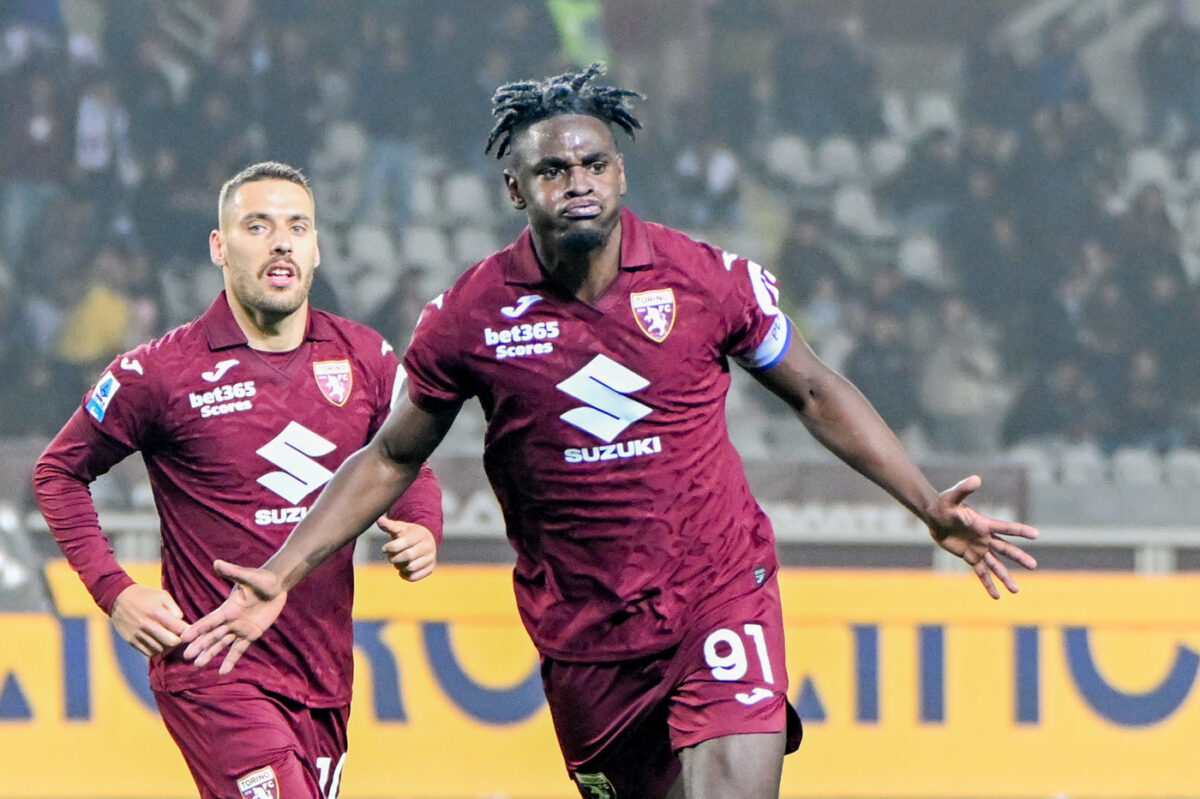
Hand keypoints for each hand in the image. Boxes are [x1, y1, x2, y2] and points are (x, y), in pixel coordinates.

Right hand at [110, 583, 187, 656]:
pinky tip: (158, 642)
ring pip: (160, 649)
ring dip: (167, 646)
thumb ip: (174, 608)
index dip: (187, 631)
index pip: (179, 628)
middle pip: (171, 642)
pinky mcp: (131, 641)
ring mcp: (138, 634)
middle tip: (178, 636)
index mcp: (157, 612)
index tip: (188, 630)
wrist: (118, 599)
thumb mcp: (162, 595)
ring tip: (167, 638)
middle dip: (178, 640)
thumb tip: (181, 621)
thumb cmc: (144, 596)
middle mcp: (147, 625)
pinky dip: (156, 650)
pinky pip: (148, 652)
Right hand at [179, 560, 286, 673]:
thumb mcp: (248, 576)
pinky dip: (231, 660)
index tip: (183, 638)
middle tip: (186, 657)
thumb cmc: (263, 578)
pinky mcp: (251, 634)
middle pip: (212, 635)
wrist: (277, 585)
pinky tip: (223, 671)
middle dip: (200, 645)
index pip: (209, 621)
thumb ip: (233, 572)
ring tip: (198, 665)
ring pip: (222, 644)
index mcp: (228, 608)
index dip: (197, 629)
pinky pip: (239, 649)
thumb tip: (217, 563)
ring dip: (210, 654)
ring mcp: (240, 628)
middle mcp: (230, 620)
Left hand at [377, 517, 436, 581]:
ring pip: (411, 567)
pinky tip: (402, 570)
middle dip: (395, 558)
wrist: (427, 539)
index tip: (384, 549)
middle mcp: (428, 546)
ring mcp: (430, 558)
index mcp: (420, 534)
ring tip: (397, 563)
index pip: (403, 543)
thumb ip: (389, 525)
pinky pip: (414, 577)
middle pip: (408, 556)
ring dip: (399, 567)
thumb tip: (378, 519)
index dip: (390, 547)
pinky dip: (405, 575)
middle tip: (391, 557)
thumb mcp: (401, 527)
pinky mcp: (430, 568)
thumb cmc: (410, 533)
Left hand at [926, 475, 1038, 598]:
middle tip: (1034, 566)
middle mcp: (985, 538)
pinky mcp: (970, 557)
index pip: (1005, 528)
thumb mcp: (952, 497)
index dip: (1020, 531)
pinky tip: (997, 596)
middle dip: (1019, 557)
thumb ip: (964, 489)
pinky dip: (988, 584)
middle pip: (1005, 549)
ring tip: (1016, 590)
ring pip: (996, 565)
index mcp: (984, 524)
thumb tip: (975, 478)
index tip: (1036, 535)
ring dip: (1005, 577)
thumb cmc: (943, 505)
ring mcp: (979, 549)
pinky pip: (981, 573)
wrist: (934, 517)